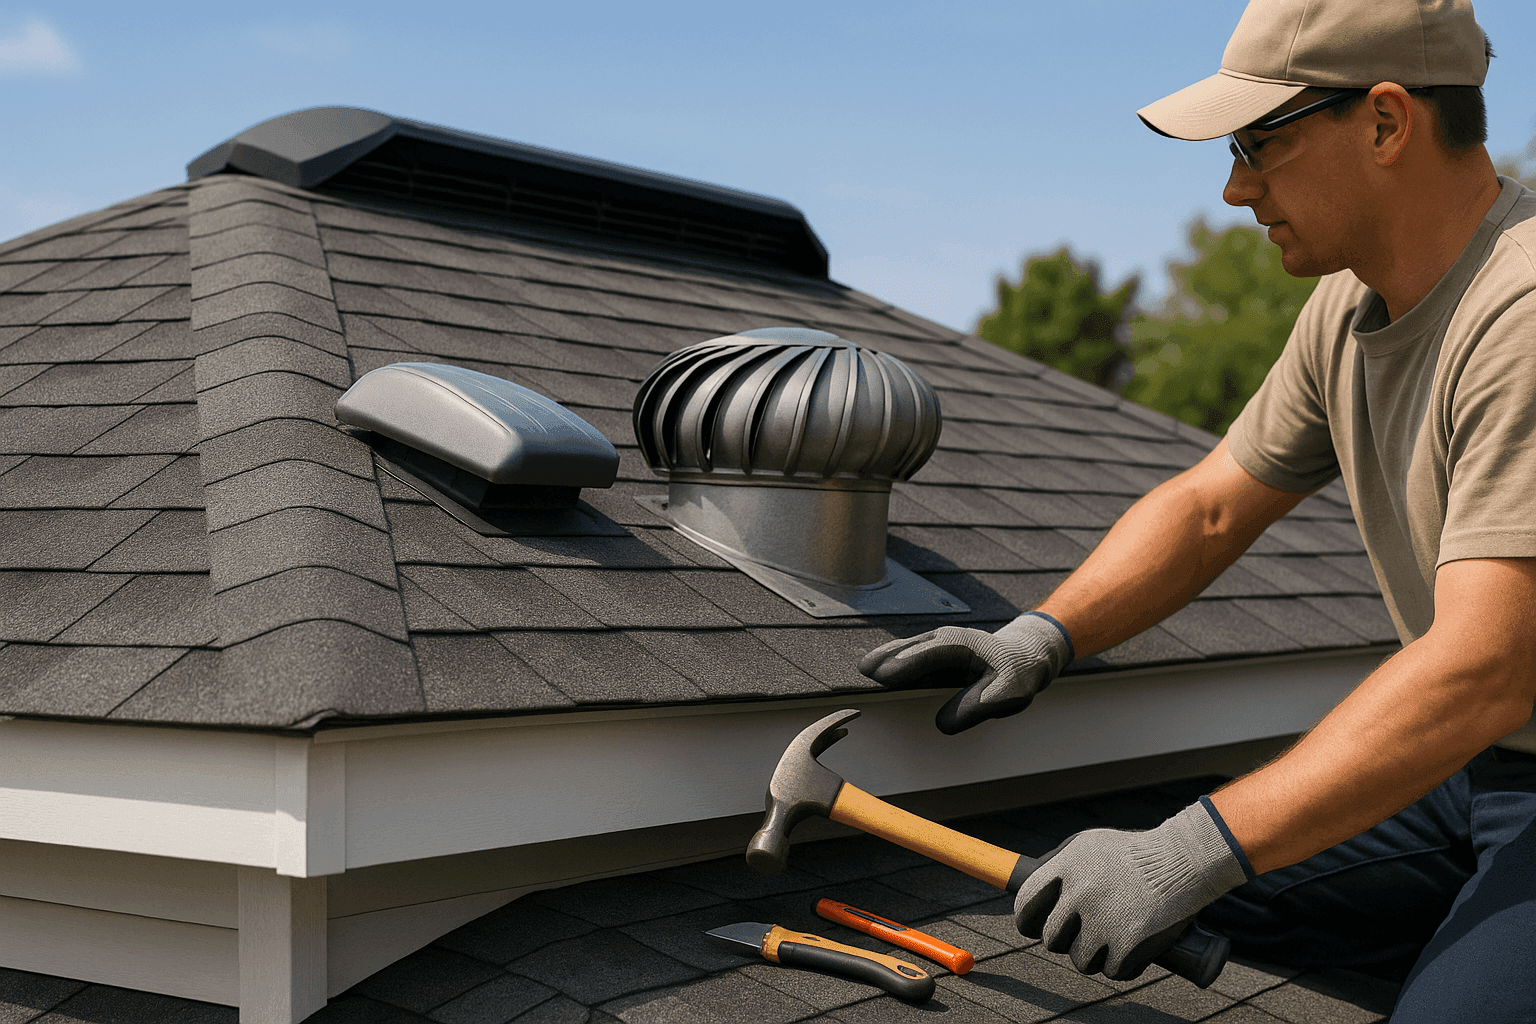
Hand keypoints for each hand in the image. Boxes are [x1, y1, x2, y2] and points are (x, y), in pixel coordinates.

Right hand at [858, 612, 1072, 733]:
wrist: (1025, 657)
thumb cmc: (1016, 674)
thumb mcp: (1006, 694)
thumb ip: (975, 708)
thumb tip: (942, 725)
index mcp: (964, 645)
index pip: (930, 653)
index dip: (906, 664)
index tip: (883, 676)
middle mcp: (947, 639)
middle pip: (912, 647)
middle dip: (888, 657)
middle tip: (864, 670)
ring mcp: (939, 645)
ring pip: (908, 650)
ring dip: (887, 658)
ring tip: (865, 668)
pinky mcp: (935, 655)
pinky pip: (911, 657)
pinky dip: (894, 662)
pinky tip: (879, 671)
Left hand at [1013, 800, 1250, 979]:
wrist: (1183, 860)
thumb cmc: (1136, 852)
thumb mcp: (1090, 845)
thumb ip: (1061, 866)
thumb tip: (1032, 891)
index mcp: (1065, 867)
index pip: (1025, 905)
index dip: (1028, 922)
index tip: (1035, 928)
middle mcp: (1079, 894)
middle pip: (1051, 939)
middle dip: (1066, 941)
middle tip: (1085, 935)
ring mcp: (1103, 920)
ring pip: (1080, 960)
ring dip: (1095, 957)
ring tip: (1114, 939)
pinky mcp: (1127, 943)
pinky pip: (1112, 971)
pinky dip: (1123, 965)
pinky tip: (1133, 949)